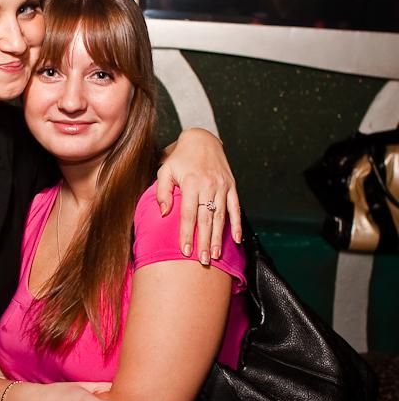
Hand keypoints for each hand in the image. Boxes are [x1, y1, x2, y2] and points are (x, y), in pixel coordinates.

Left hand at [157, 128, 241, 263]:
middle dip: (204, 241)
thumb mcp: (165, 170)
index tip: (185, 251)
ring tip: (215, 255)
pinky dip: (237, 224)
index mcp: (191, 183)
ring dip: (219, 237)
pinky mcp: (231, 186)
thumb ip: (163, 192)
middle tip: (203, 260)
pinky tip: (237, 239)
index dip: (187, 233)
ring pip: (221, 216)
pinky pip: (235, 208)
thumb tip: (164, 213)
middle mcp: (208, 185)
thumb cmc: (180, 158)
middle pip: (206, 219)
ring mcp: (222, 186)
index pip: (188, 214)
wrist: (202, 139)